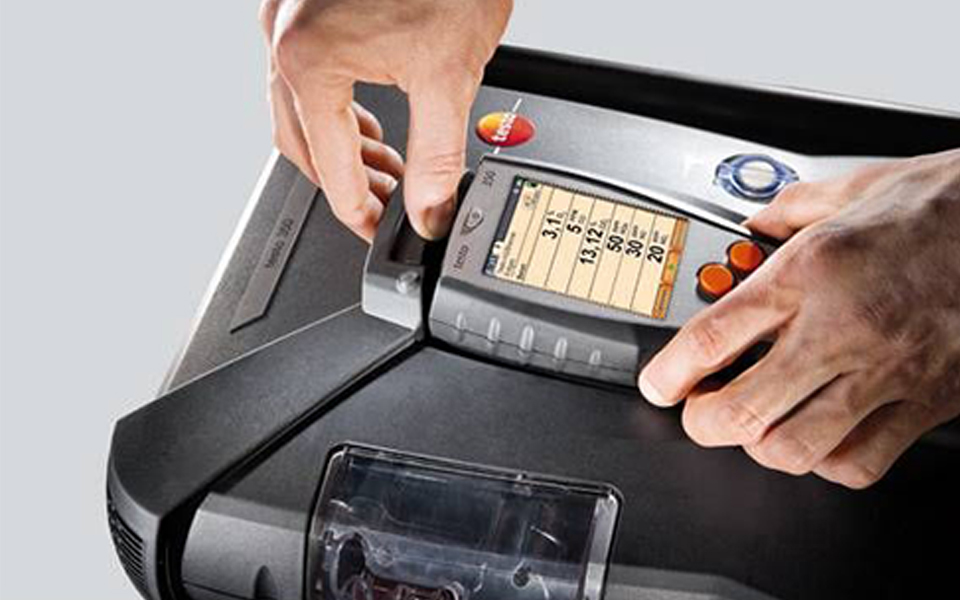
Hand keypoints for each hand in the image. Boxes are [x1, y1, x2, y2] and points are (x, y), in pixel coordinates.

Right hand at [260, 0, 512, 240]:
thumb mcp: (449, 72)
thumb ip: (438, 156)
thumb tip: (430, 211)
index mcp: (308, 58)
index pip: (328, 165)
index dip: (359, 210)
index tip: (380, 230)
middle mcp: (282, 35)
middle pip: (301, 142)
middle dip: (347, 182)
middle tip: (387, 207)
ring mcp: (287, 16)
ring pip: (298, 110)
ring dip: (339, 148)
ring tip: (387, 170)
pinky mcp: (305, 6)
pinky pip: (303, 75)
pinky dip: (335, 108)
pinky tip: (367, 120)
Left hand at [639, 149, 959, 487]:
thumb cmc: (944, 206)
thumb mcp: (853, 187)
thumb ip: (792, 209)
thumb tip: (758, 222)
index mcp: (808, 274)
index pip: (712, 339)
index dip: (670, 374)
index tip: (658, 384)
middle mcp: (839, 330)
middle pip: (741, 409)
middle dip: (702, 422)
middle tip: (697, 412)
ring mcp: (883, 373)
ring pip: (795, 447)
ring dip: (758, 445)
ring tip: (752, 426)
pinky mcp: (924, 401)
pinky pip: (860, 460)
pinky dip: (825, 461)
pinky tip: (817, 438)